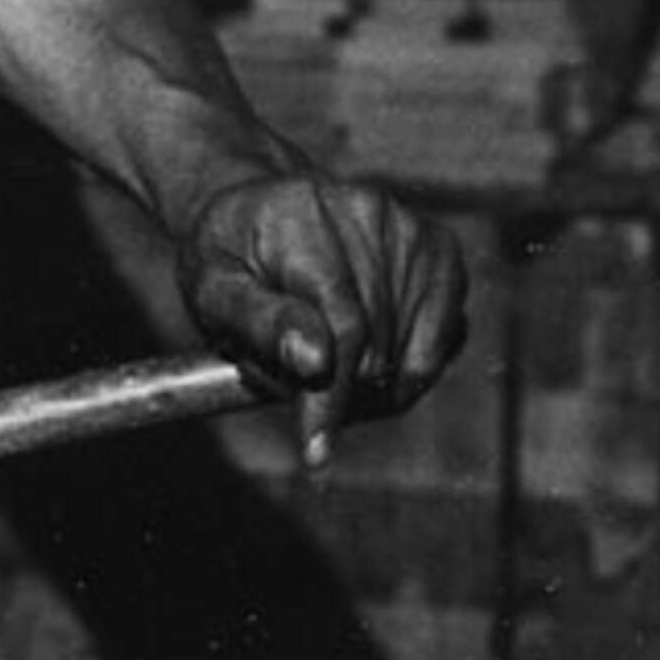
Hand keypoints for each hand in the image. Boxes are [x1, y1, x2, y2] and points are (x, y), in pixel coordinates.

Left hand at [170, 167, 468, 471]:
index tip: (316, 450)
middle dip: (345, 391)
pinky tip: (371, 356)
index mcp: (299, 215)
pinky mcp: (436, 245)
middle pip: (379, 342)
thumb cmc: (227, 258)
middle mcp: (363, 210)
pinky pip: (446, 332)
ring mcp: (406, 225)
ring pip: (415, 346)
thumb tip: (315, 362)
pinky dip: (414, 362)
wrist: (254, 211)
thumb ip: (260, 324)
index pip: (342, 324)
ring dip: (379, 382)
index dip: (332, 397)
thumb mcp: (213, 289)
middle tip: (305, 402)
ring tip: (329, 371)